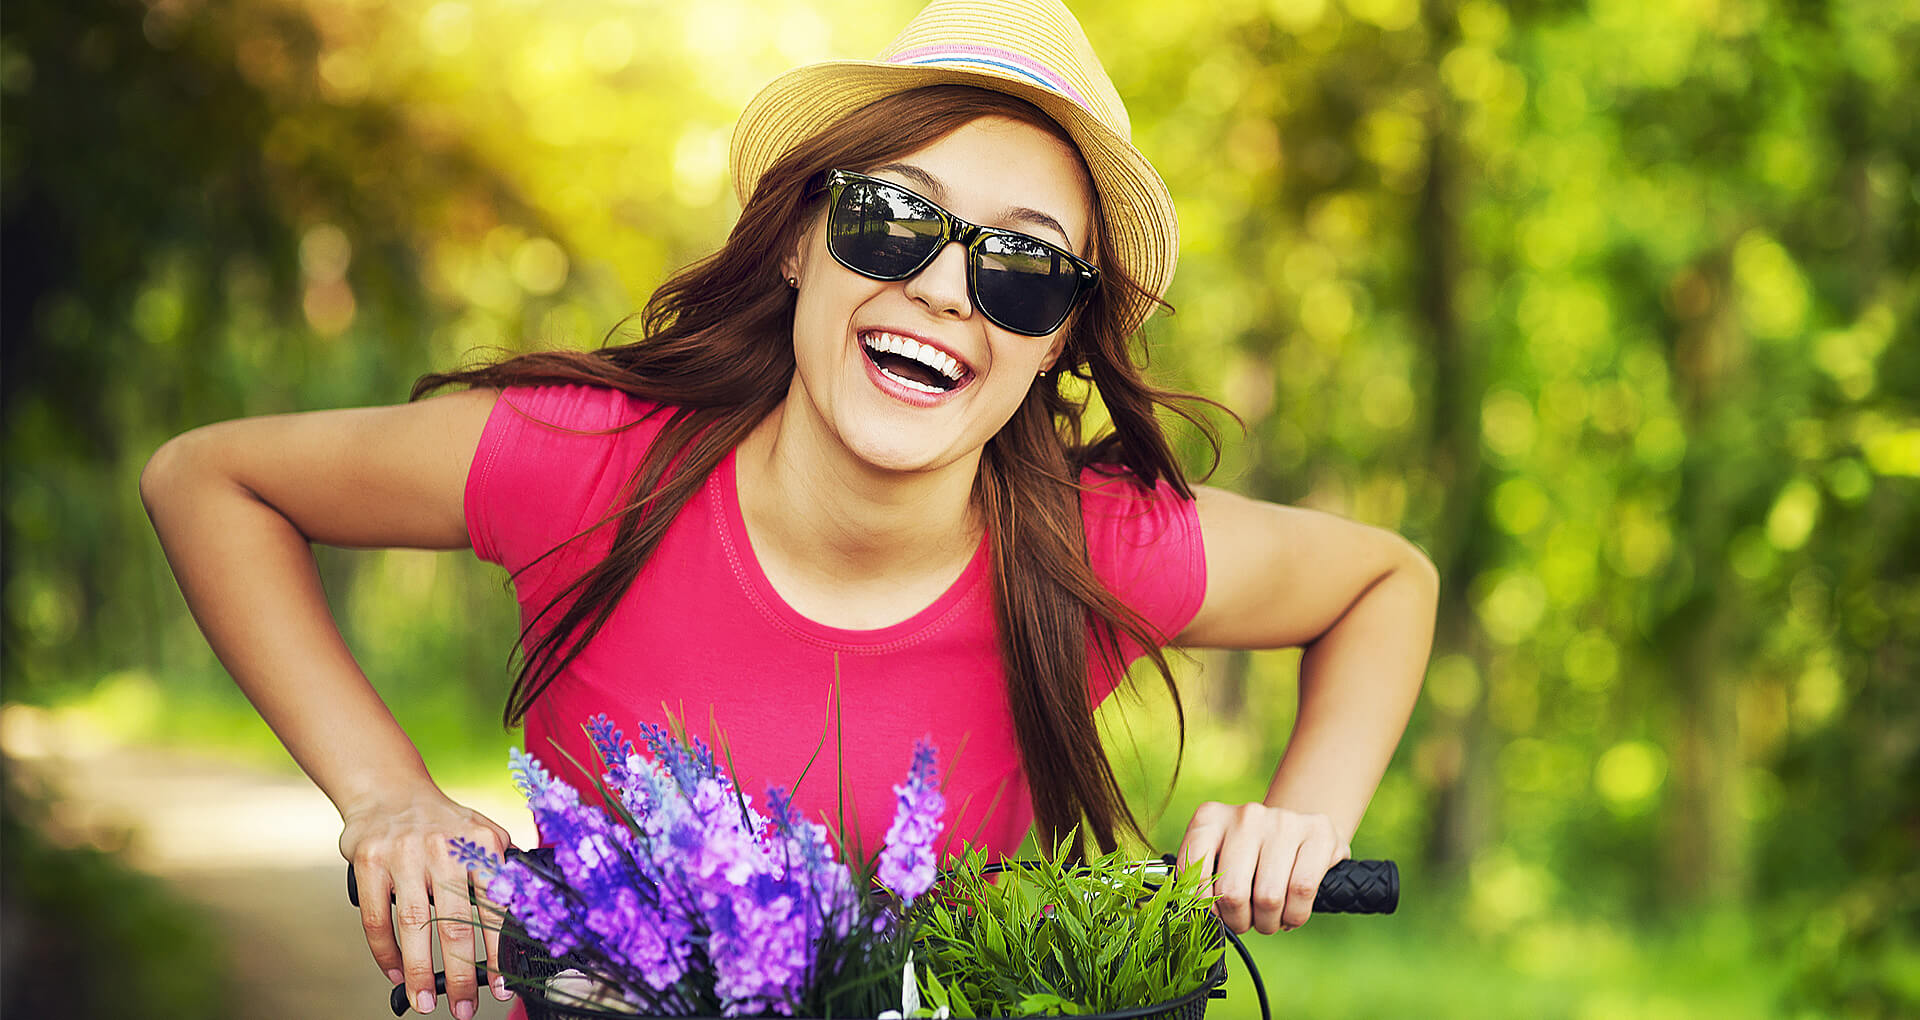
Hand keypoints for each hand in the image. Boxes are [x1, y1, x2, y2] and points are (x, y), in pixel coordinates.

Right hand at [340, 788, 514, 1016]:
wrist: (388, 791)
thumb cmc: (442, 823)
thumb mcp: (481, 833)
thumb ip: (500, 870)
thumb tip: (524, 922)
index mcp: (481, 842)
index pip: (496, 906)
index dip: (500, 952)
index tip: (504, 987)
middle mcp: (445, 847)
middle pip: (455, 923)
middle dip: (462, 974)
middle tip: (464, 1008)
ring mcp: (405, 854)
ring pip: (414, 926)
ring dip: (420, 971)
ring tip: (426, 1002)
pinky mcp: (370, 862)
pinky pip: (378, 919)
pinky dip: (386, 952)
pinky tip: (396, 973)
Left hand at [1177, 801, 1350, 934]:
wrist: (1299, 831)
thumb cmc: (1251, 856)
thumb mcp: (1218, 859)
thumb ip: (1197, 881)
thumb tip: (1186, 917)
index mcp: (1211, 818)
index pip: (1192, 872)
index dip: (1201, 905)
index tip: (1212, 914)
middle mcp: (1246, 815)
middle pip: (1233, 892)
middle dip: (1238, 921)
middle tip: (1244, 922)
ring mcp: (1282, 820)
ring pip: (1268, 897)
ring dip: (1267, 923)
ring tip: (1268, 919)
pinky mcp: (1317, 832)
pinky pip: (1302, 890)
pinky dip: (1295, 915)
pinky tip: (1290, 913)